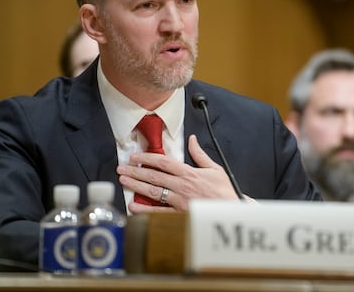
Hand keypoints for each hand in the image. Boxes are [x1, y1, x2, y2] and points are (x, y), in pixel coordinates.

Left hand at [116, 134, 239, 213]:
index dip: (146, 158)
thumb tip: (192, 139)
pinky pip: (159, 212)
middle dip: (135, 171)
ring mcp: (179, 200)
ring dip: (136, 186)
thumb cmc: (224, 191)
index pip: (163, 162)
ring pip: (153, 192)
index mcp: (188, 173)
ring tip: (124, 181)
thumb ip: (199, 154)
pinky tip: (133, 206)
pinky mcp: (179, 214)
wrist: (231, 211)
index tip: (135, 157)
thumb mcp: (214, 168)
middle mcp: (181, 186)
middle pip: (153, 176)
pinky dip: (145, 210)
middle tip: (121, 168)